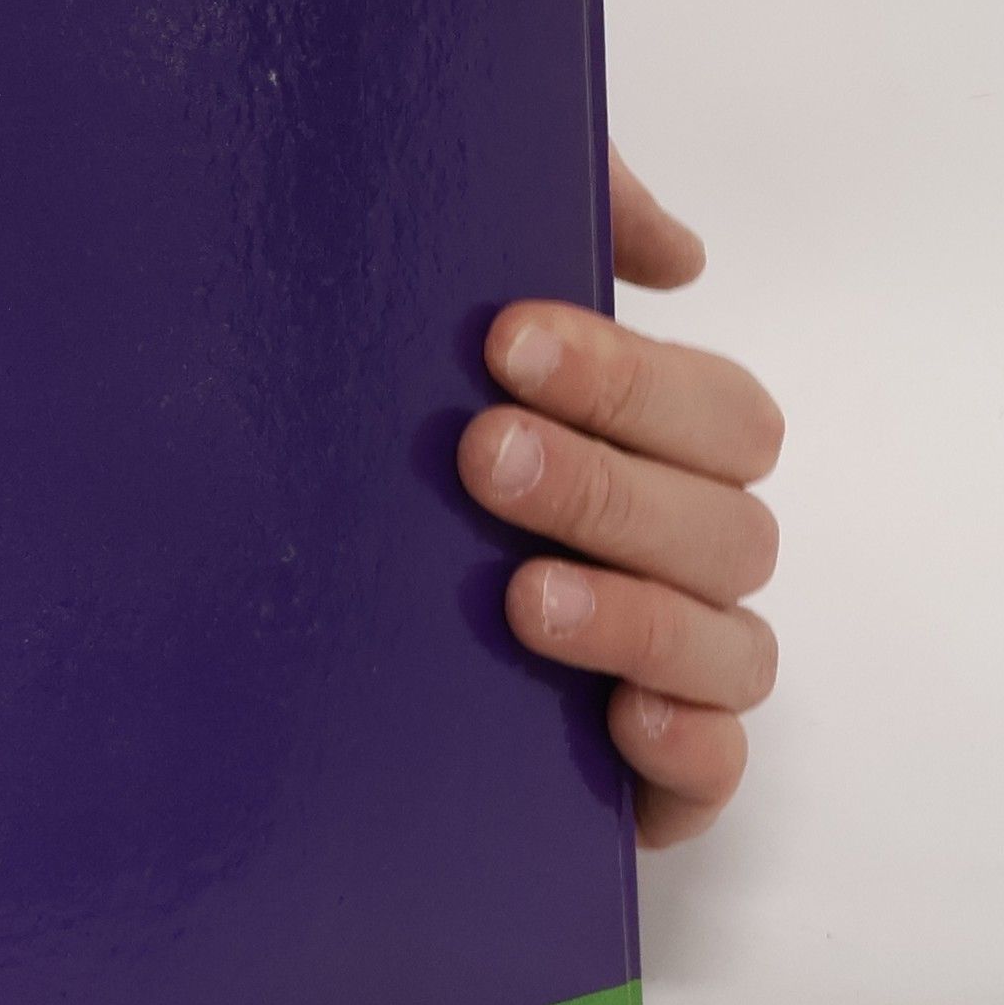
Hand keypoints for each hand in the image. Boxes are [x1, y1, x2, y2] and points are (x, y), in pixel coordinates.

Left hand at [457, 146, 782, 847]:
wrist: (272, 629)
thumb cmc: (404, 454)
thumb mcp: (453, 318)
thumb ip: (574, 227)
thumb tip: (678, 255)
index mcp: (657, 458)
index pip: (715, 414)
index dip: (630, 380)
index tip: (504, 345)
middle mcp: (678, 560)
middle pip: (726, 527)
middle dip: (608, 489)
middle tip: (483, 458)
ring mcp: (672, 670)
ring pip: (731, 646)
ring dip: (636, 614)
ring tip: (522, 599)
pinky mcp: (645, 777)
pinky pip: (714, 770)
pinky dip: (690, 746)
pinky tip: (622, 716)